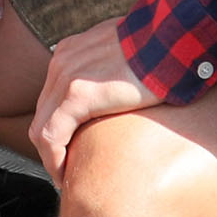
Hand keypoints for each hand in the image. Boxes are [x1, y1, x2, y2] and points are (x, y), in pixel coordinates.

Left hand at [28, 16, 161, 181]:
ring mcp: (66, 76)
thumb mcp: (127, 55)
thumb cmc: (163, 49)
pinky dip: (54, 160)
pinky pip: (52, 135)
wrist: (174, 38)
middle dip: (51, 146)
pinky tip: (65, 175)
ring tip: (66, 177)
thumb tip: (123, 89)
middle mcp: (62, 61)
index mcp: (72, 52)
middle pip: (43, 114)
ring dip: (50, 158)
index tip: (71, 149)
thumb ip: (113, 70)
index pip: (52, 98)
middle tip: (66, 171)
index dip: (58, 128)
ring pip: (42, 128)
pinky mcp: (78, 94)